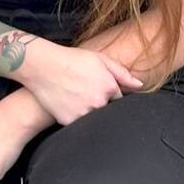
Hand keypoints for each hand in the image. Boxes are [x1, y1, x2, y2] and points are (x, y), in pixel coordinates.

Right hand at [17, 41, 141, 125]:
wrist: (43, 66)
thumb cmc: (71, 60)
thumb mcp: (99, 59)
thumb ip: (122, 73)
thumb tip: (140, 85)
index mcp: (109, 87)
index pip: (119, 101)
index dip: (110, 95)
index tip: (99, 90)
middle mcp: (99, 103)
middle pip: (107, 111)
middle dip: (100, 104)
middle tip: (85, 92)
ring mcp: (84, 114)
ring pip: (94, 119)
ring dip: (89, 112)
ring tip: (76, 97)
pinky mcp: (70, 122)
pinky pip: (79, 124)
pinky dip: (76, 116)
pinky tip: (68, 104)